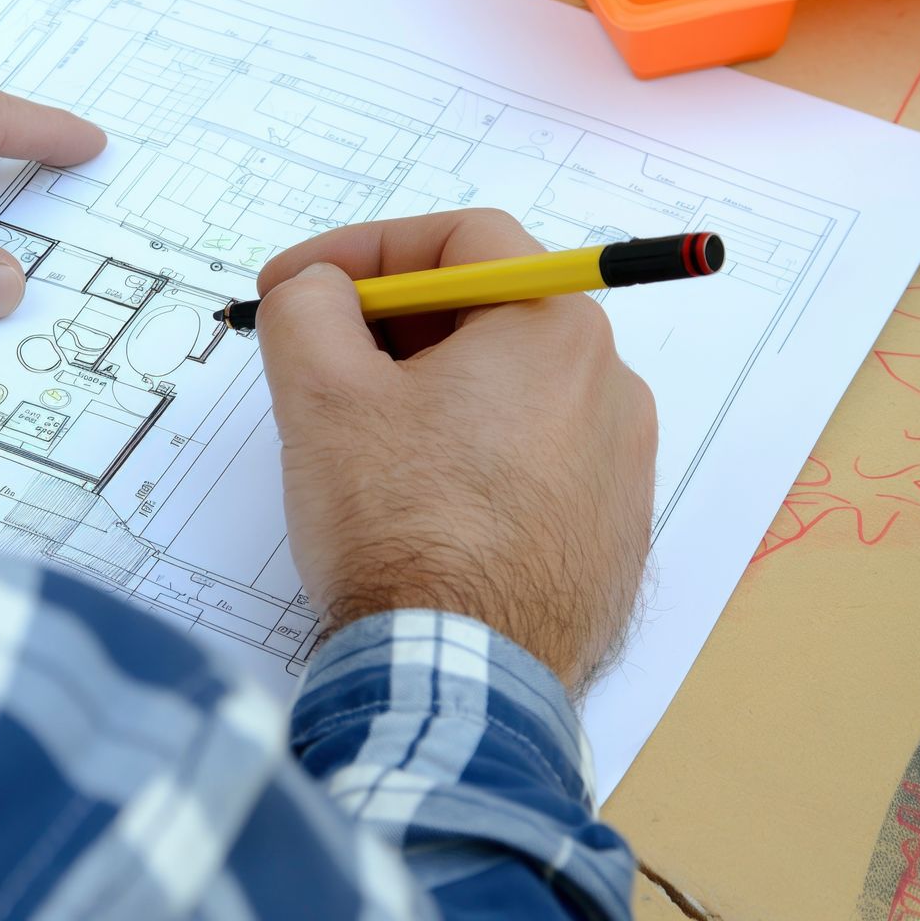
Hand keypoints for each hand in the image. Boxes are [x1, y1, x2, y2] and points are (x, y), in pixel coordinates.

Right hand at [256, 210, 656, 691]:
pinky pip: (531, 461)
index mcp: (555, 330)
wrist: (458, 681)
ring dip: (427, 391)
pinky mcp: (609, 535)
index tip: (300, 285)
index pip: (460, 239)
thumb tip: (319, 286)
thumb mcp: (321, 392)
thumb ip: (309, 304)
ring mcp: (619, 468)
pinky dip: (468, 456)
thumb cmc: (400, 530)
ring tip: (359, 442)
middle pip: (487, 312)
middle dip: (390, 324)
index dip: (363, 250)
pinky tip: (412, 502)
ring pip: (506, 391)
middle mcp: (610, 387)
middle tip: (318, 360)